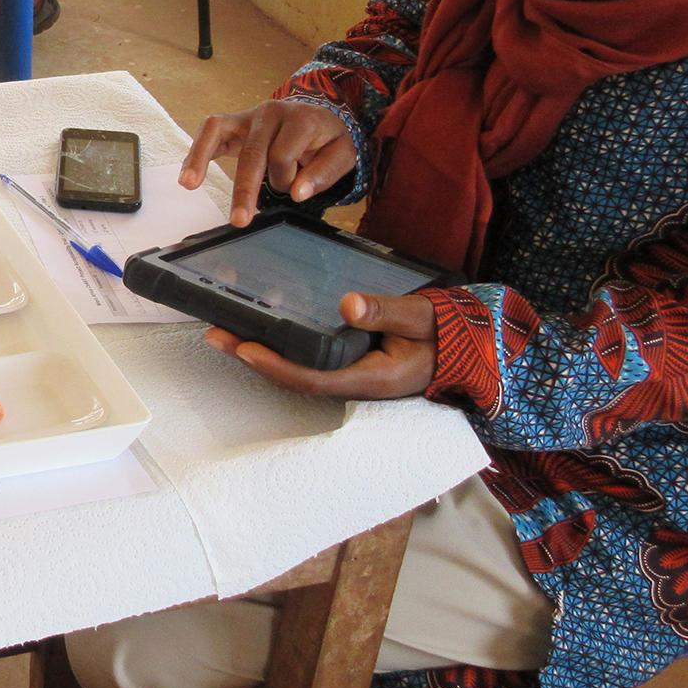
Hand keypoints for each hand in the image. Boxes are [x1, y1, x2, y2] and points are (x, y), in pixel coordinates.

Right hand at [181, 100, 355, 226]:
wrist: (317, 114)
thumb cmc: (326, 138)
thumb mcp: (342, 153)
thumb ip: (324, 173)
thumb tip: (298, 193)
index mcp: (301, 118)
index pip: (283, 154)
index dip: (286, 179)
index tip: (293, 190)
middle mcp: (271, 112)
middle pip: (252, 151)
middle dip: (244, 188)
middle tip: (239, 220)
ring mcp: (248, 115)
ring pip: (219, 130)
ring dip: (202, 159)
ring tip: (189, 184)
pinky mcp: (233, 122)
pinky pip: (209, 130)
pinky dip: (196, 152)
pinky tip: (187, 176)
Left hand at [207, 291, 436, 398]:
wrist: (470, 349)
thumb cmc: (448, 333)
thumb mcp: (421, 315)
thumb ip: (385, 310)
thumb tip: (347, 304)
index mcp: (374, 378)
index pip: (314, 379)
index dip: (277, 367)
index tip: (247, 349)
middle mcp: (357, 384)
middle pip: (295, 378)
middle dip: (255, 359)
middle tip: (217, 336)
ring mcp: (352, 377)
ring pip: (298, 372)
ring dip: (262, 354)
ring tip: (226, 334)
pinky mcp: (351, 367)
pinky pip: (309, 363)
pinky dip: (281, 349)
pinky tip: (262, 333)